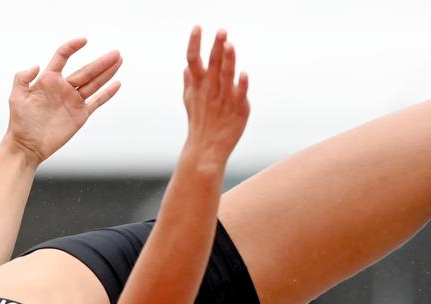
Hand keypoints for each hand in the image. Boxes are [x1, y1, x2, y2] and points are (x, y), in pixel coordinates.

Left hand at [6, 39, 122, 162]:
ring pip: (94, 83)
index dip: (72, 48)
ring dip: (107, 72)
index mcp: (48, 80)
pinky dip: (107, 94)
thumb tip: (36, 66)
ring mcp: (73, 101)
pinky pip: (96, 101)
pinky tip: (117, 84)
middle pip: (86, 71)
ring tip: (119, 61)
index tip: (84, 41)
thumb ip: (22, 78)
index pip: (62, 57)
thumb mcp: (16, 97)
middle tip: (115, 53)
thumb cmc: (20, 122)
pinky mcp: (80, 115)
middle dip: (101, 62)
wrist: (28, 145)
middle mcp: (63, 88)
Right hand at [182, 27, 249, 162]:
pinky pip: (240, 95)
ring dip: (228, 61)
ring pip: (226, 77)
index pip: (193, 60)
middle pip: (212, 64)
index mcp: (198, 86)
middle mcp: (210, 90)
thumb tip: (186, 67)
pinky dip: (241, 85)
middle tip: (221, 31)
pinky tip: (244, 73)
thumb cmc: (199, 123)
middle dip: (216, 47)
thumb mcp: (190, 101)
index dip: (195, 43)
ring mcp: (224, 100)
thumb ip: (189, 82)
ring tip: (229, 45)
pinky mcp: (238, 110)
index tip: (197, 28)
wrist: (205, 149)